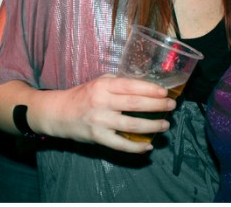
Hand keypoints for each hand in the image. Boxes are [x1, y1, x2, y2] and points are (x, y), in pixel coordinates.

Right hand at [41, 75, 174, 153]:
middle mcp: (102, 102)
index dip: (150, 89)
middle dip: (157, 105)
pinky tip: (148, 146)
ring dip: (152, 126)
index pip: (131, 86)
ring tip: (165, 125)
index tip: (165, 92)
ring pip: (131, 125)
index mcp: (103, 86)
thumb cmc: (83, 95)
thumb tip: (146, 85)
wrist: (59, 113)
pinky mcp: (97, 138)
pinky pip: (120, 145)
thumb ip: (119, 83)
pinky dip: (136, 148)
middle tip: (171, 106)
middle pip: (135, 104)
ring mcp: (100, 121)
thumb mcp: (99, 82)